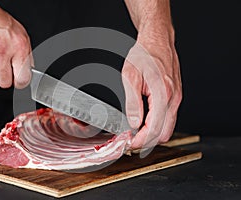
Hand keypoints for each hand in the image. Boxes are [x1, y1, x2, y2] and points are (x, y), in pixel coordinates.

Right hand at [0, 0, 32, 88]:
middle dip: (5, 79)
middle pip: (4, 83)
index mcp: (18, 48)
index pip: (22, 79)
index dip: (21, 83)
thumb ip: (27, 55)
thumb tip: (29, 72)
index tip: (19, 81)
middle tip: (5, 70)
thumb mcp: (22, 36)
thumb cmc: (0, 22)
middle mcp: (2, 52)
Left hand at [123, 0, 181, 149]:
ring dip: (151, 134)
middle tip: (130, 139)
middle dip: (146, 141)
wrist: (157, 40)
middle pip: (163, 134)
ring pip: (167, 128)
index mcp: (163, 95)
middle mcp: (173, 99)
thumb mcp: (130, 76)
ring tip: (134, 131)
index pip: (154, 130)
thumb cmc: (144, 54)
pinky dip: (156, 125)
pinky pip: (168, 118)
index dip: (140, 141)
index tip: (128, 143)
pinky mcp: (175, 97)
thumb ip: (133, 103)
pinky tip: (143, 121)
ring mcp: (176, 99)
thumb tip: (134, 124)